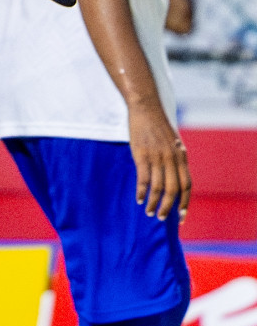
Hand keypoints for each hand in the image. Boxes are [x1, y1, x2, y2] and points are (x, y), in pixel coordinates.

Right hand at [129, 101, 190, 221]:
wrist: (146, 108)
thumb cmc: (158, 125)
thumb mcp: (174, 142)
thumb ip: (176, 158)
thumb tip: (177, 175)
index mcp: (181, 157)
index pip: (186, 185)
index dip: (184, 202)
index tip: (181, 217)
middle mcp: (172, 159)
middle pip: (173, 189)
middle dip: (169, 207)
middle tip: (162, 218)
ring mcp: (157, 157)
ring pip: (158, 187)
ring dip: (154, 202)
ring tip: (149, 212)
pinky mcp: (141, 154)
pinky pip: (144, 178)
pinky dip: (142, 191)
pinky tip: (139, 199)